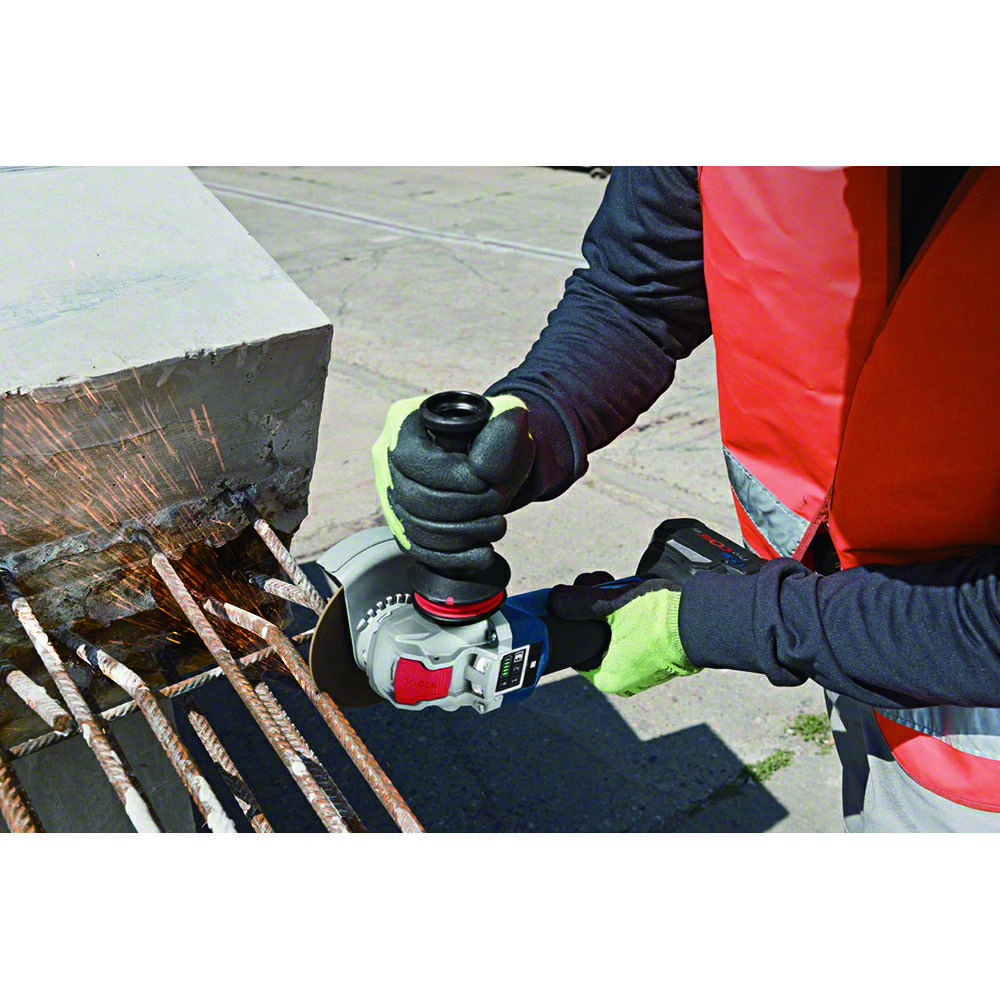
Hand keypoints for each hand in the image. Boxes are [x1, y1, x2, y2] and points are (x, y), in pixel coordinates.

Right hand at [371, 394, 533, 573]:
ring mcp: (391, 492)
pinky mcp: (402, 523)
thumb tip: (484, 474)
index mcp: (403, 420)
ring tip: (497, 525)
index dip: (450, 476)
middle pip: (413, 497)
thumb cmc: (496, 431)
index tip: (486, 482)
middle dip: (463, 507)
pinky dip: (454, 558)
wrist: (494, 455)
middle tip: (498, 503)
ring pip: (415, 527)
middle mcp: (387, 457)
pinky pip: (418, 550)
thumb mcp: (508, 417)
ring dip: (463, 534)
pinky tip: (484, 552)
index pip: (411, 458)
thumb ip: (503, 432)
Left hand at [546, 576, 700, 695]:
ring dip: (609, 603)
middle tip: (595, 582)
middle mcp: (625, 676)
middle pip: (593, 634)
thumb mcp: (609, 607)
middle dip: (591, 605)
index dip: (570, 619)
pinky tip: (629, 591)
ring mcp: (643, 665)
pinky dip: (628, 610)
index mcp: (608, 676)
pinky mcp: (659, 651)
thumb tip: (554, 599)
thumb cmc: (657, 620)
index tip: (574, 598)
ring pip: (613, 628)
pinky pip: (633, 629)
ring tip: (612, 582)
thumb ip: (577, 604)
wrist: (706, 621)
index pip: (575, 648)